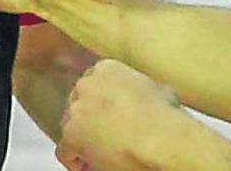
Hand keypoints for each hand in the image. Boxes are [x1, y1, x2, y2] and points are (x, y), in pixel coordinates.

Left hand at [57, 60, 181, 170]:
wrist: (159, 137)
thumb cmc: (166, 116)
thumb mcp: (159, 89)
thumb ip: (142, 89)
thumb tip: (149, 97)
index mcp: (106, 69)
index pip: (94, 85)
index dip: (100, 105)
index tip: (108, 118)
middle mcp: (86, 85)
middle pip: (80, 105)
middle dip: (90, 121)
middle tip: (104, 137)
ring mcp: (76, 108)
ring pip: (70, 126)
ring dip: (83, 140)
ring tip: (100, 155)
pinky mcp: (71, 133)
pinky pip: (64, 150)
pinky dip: (76, 160)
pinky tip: (90, 167)